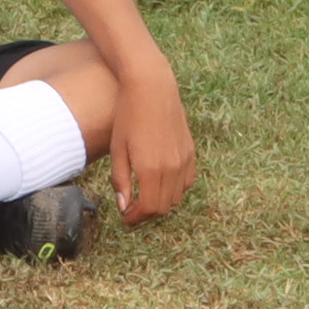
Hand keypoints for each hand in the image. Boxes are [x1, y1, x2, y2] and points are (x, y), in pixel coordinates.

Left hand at [106, 74, 195, 222]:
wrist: (152, 88)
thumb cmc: (128, 116)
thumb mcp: (117, 148)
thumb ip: (121, 179)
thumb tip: (123, 205)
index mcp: (151, 169)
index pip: (148, 208)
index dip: (136, 218)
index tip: (125, 219)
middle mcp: (172, 168)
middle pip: (164, 207)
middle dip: (146, 214)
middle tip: (131, 211)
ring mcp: (184, 161)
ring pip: (177, 197)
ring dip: (161, 203)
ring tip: (143, 199)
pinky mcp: (191, 152)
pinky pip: (187, 182)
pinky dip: (175, 190)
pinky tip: (160, 184)